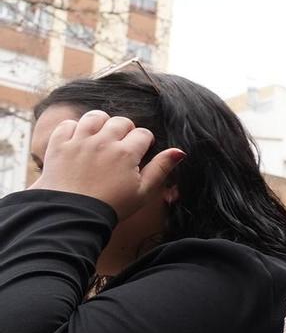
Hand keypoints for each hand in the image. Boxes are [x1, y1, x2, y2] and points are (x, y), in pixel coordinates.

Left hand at [32, 110, 181, 220]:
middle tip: (122, 146)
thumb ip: (161, 169)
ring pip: (94, 117)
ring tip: (101, 137)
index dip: (145, 142)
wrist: (73, 215)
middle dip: (125, 131)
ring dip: (101, 124)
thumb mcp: (143, 192)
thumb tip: (180, 152)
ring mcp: (79, 142)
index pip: (143, 134)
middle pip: (120, 122)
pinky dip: (74, 128)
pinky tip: (79, 140)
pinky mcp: (59, 145)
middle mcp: (103, 142)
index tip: (140, 152)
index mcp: (126, 153)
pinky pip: (67, 124)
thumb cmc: (112, 206)